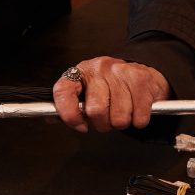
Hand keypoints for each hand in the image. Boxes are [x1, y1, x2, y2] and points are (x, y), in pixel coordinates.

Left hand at [52, 56, 169, 133]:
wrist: (141, 72)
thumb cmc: (110, 86)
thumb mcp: (87, 91)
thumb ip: (70, 106)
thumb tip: (53, 119)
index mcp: (81, 72)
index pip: (63, 91)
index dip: (68, 114)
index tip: (79, 125)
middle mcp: (99, 68)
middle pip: (96, 111)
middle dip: (102, 124)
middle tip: (106, 119)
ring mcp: (121, 72)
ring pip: (119, 117)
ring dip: (121, 123)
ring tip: (122, 112)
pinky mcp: (141, 79)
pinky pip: (138, 117)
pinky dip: (138, 121)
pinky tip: (135, 110)